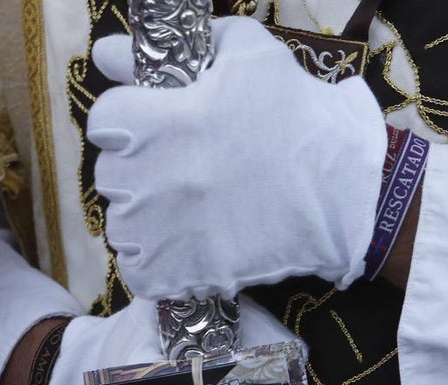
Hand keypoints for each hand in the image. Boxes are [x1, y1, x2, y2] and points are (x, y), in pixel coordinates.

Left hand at [89, 16, 385, 299]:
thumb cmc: (299, 115)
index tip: (154, 126)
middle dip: (137, 168)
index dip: (128, 120)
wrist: (342, 190)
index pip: (104, 121)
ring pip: (121, 225)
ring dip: (142, 216)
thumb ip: (176, 48)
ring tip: (183, 209)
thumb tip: (109, 52)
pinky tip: (183, 246)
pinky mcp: (183, 273)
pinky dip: (153, 263)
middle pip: (109, 174)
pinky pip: (140, 271)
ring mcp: (167, 231)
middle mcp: (156, 177)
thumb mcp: (248, 56)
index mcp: (164, 120)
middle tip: (179, 168)